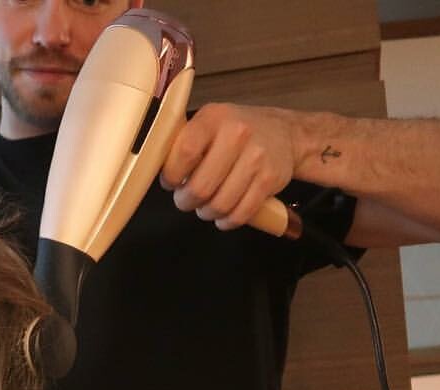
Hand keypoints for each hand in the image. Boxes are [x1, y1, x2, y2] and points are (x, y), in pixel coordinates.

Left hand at [160, 103, 298, 230]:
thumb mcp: (209, 124)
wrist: (284, 133)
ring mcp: (256, 157)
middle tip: (187, 199)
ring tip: (206, 205)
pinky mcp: (269, 180)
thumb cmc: (236, 132)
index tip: (172, 182)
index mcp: (213, 118)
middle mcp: (237, 134)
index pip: (183, 154)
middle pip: (200, 188)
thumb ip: (184, 144)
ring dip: (207, 212)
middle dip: (187, 201)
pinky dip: (227, 221)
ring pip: (219, 205)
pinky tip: (223, 214)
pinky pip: (240, 214)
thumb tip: (155, 172)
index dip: (172, 177)